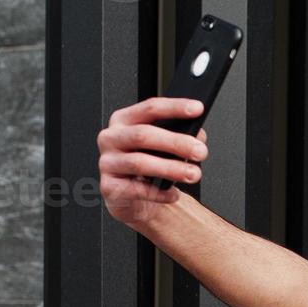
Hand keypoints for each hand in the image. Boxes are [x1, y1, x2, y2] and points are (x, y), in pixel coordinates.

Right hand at [97, 97, 209, 226]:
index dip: (174, 107)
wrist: (132, 199)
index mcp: (124, 120)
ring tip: (193, 174)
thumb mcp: (161, 147)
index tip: (197, 109)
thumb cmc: (147, 168)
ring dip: (171, 168)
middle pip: (143, 135)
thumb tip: (198, 136)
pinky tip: (174, 194)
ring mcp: (108, 162)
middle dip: (176, 142)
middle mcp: (111, 138)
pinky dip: (159, 193)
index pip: (150, 108)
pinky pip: (137, 189)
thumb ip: (178, 137)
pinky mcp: (109, 187)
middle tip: (200, 151)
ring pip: (140, 162)